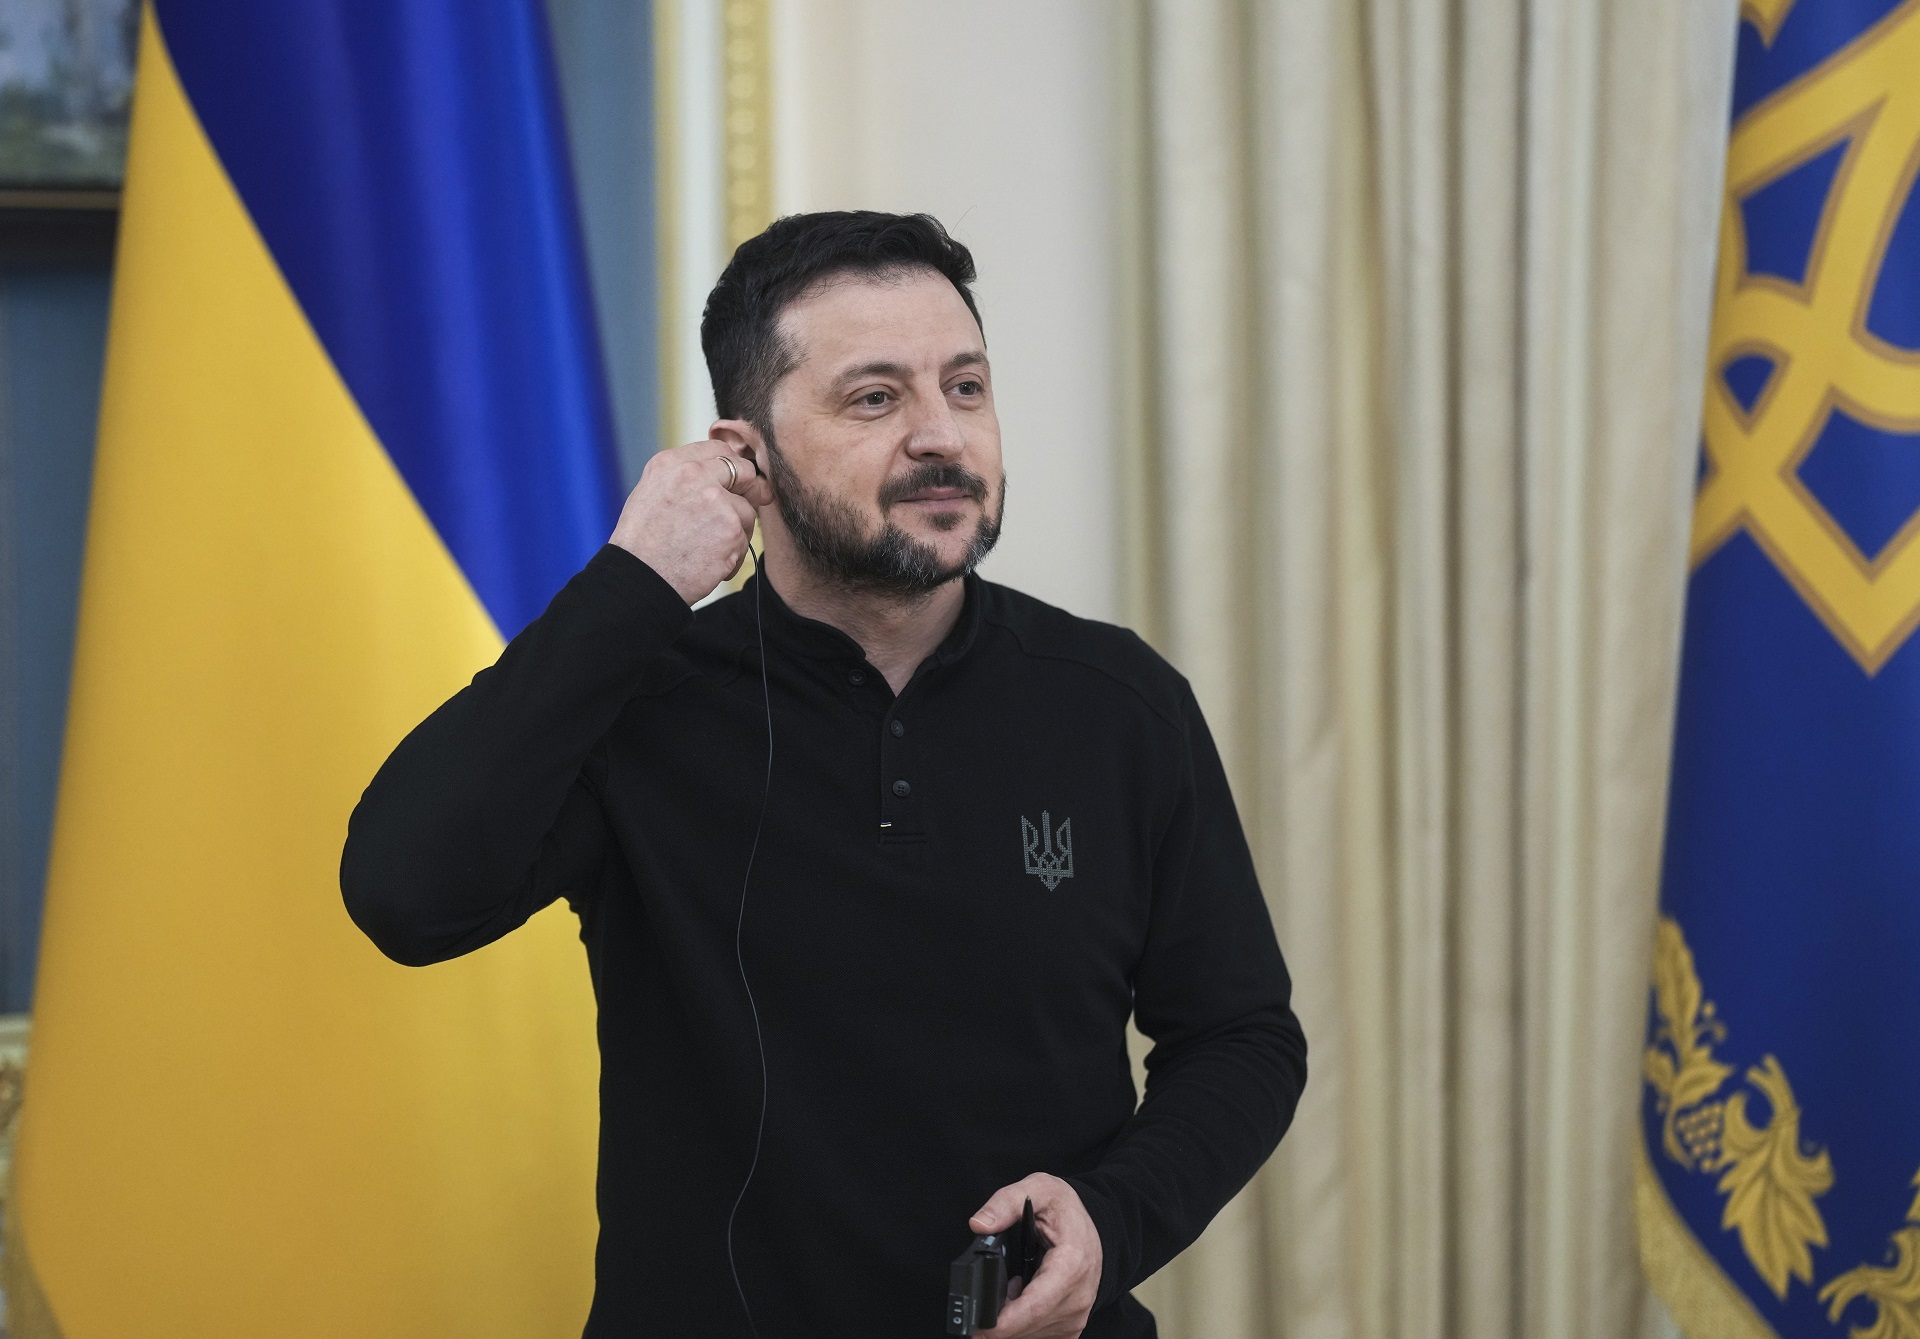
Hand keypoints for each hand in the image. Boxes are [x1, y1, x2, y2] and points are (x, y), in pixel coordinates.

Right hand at [609, 434, 773, 604]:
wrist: (639, 579)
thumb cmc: (643, 543)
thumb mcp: (653, 493)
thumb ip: (687, 477)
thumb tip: (727, 471)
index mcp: (672, 463)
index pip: (719, 450)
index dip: (730, 470)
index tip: (728, 486)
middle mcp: (695, 475)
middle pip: (744, 471)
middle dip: (744, 493)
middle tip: (727, 516)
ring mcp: (716, 501)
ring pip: (748, 509)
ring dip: (736, 530)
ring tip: (708, 546)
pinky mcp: (731, 529)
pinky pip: (746, 539)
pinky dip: (733, 554)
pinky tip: (709, 561)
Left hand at [971, 1173, 1100, 1338]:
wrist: (1094, 1226)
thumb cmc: (1066, 1211)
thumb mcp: (1039, 1189)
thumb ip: (1006, 1203)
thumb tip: (979, 1225)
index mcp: (1071, 1264)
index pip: (1036, 1305)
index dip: (1005, 1322)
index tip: (979, 1328)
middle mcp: (1078, 1296)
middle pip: (1030, 1326)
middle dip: (999, 1324)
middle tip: (978, 1309)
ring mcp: (1077, 1315)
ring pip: (1033, 1335)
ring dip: (1011, 1323)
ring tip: (1006, 1294)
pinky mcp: (1072, 1326)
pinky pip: (1041, 1337)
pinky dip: (1022, 1327)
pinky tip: (1018, 1307)